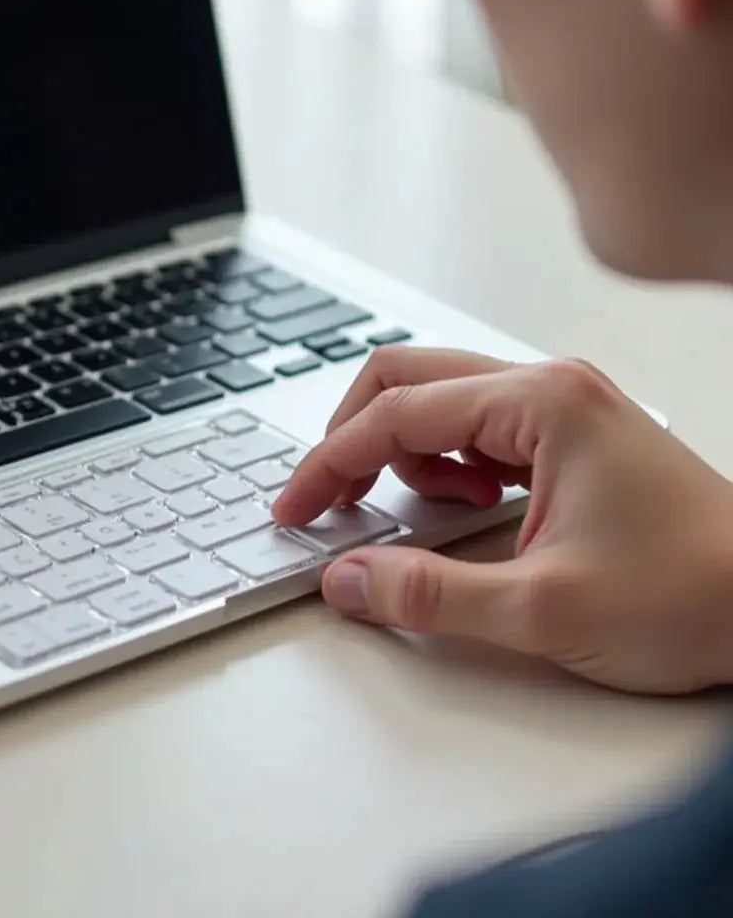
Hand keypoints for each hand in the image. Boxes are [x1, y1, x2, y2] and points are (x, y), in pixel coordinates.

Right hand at [271, 347, 732, 693]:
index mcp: (540, 404)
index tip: (295, 508)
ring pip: (438, 401)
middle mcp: (546, 388)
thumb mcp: (543, 609)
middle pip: (408, 380)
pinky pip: (475, 429)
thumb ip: (428, 594)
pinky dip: (444, 464)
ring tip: (414, 512)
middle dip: (353, 438)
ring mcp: (558, 408)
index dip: (329, 463)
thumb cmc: (693, 593)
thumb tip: (349, 580)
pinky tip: (465, 505)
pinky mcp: (566, 437)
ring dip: (401, 452)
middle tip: (327, 499)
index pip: (396, 414)